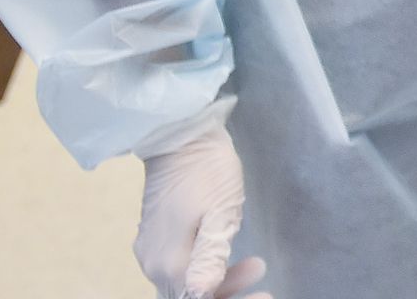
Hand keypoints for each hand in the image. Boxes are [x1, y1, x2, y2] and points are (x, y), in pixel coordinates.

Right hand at [135, 125, 270, 298]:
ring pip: (184, 283)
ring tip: (254, 264)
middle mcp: (153, 264)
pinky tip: (226, 255)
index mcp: (169, 262)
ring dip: (219, 282)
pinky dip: (203, 269)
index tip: (266, 294)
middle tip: (260, 272)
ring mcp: (151, 251)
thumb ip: (211, 257)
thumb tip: (202, 293)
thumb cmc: (207, 169)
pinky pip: (178, 267)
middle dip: (228, 293)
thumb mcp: (220, 212)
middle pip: (190, 296)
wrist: (180, 133)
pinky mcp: (154, 238)